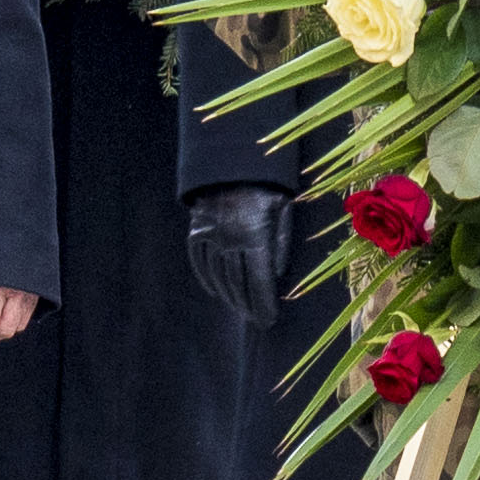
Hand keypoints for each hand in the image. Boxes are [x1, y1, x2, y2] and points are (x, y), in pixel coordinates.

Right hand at [184, 184, 289, 327]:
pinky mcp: (196, 230)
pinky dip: (207, 279)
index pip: (260, 279)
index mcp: (255, 233)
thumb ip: (281, 242)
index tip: (269, 320)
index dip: (264, 303)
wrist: (231, 159)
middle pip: (238, 282)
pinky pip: (199, 261)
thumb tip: (277, 275)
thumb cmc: (266, 184)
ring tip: (240, 309)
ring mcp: (209, 235)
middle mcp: (230, 238)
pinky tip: (216, 291)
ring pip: (218, 276)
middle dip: (248, 305)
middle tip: (256, 320)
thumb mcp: (283, 207)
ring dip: (229, 297)